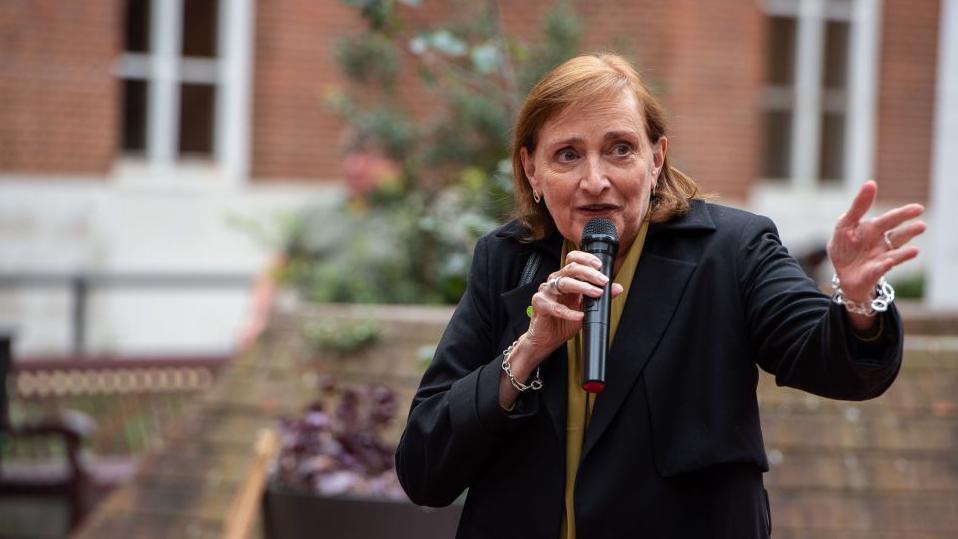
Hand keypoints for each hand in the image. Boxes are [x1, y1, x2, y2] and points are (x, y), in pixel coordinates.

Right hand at [525, 250, 623, 361]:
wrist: (547, 339)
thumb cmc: (563, 322)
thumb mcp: (586, 308)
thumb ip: (600, 296)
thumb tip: (617, 288)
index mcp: (565, 279)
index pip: (573, 260)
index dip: (585, 259)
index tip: (600, 266)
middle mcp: (555, 282)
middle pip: (570, 269)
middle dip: (589, 274)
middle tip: (603, 281)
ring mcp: (546, 292)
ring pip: (563, 283)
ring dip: (582, 287)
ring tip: (595, 293)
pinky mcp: (539, 304)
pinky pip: (555, 307)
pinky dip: (569, 312)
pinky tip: (579, 316)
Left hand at [828, 180, 924, 302]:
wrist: (842, 271)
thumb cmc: (845, 245)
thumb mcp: (845, 223)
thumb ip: (858, 206)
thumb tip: (871, 183)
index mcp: (876, 229)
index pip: (891, 219)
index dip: (903, 214)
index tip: (918, 209)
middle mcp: (883, 243)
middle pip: (898, 236)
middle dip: (909, 231)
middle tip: (921, 225)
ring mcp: (881, 258)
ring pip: (895, 254)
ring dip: (904, 253)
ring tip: (915, 251)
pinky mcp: (874, 272)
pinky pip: (881, 269)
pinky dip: (885, 265)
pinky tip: (889, 261)